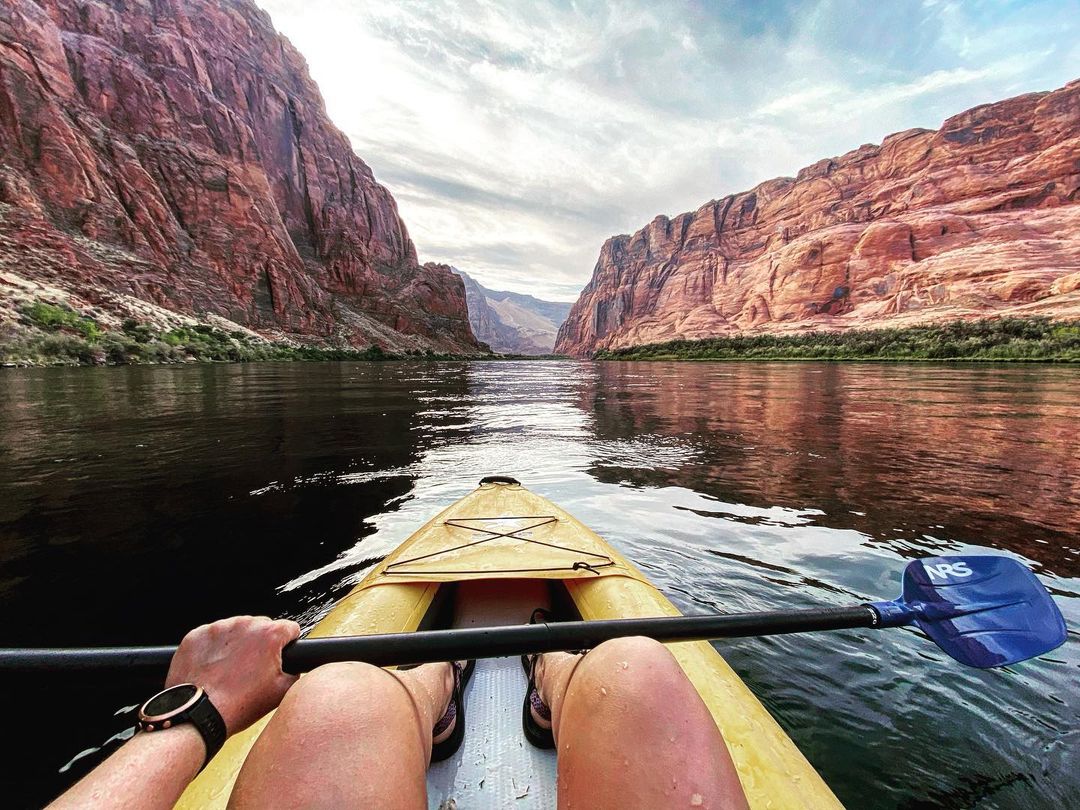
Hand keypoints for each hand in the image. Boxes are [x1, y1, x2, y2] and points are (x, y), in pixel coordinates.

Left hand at [166, 616, 299, 734]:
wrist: (198, 715)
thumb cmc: (237, 705)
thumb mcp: (282, 693)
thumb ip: (296, 673)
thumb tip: (295, 668)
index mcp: (268, 634)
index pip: (290, 628)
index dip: (287, 644)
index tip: (280, 656)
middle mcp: (244, 625)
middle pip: (261, 627)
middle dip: (260, 645)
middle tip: (252, 671)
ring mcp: (218, 628)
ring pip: (236, 631)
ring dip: (237, 645)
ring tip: (230, 672)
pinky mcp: (196, 636)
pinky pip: (212, 637)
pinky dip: (214, 649)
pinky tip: (213, 669)